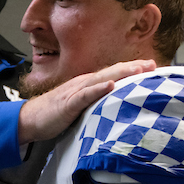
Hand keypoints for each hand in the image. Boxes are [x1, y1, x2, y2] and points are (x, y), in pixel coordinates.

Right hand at [17, 60, 155, 144]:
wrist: (30, 119)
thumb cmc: (55, 113)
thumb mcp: (81, 106)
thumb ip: (97, 103)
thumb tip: (116, 104)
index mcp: (88, 84)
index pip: (114, 73)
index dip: (132, 69)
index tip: (152, 67)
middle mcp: (84, 83)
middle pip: (112, 72)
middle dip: (132, 67)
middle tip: (152, 64)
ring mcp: (75, 91)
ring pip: (101, 79)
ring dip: (120, 74)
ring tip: (138, 70)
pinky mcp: (67, 103)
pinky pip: (84, 95)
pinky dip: (97, 89)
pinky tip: (109, 86)